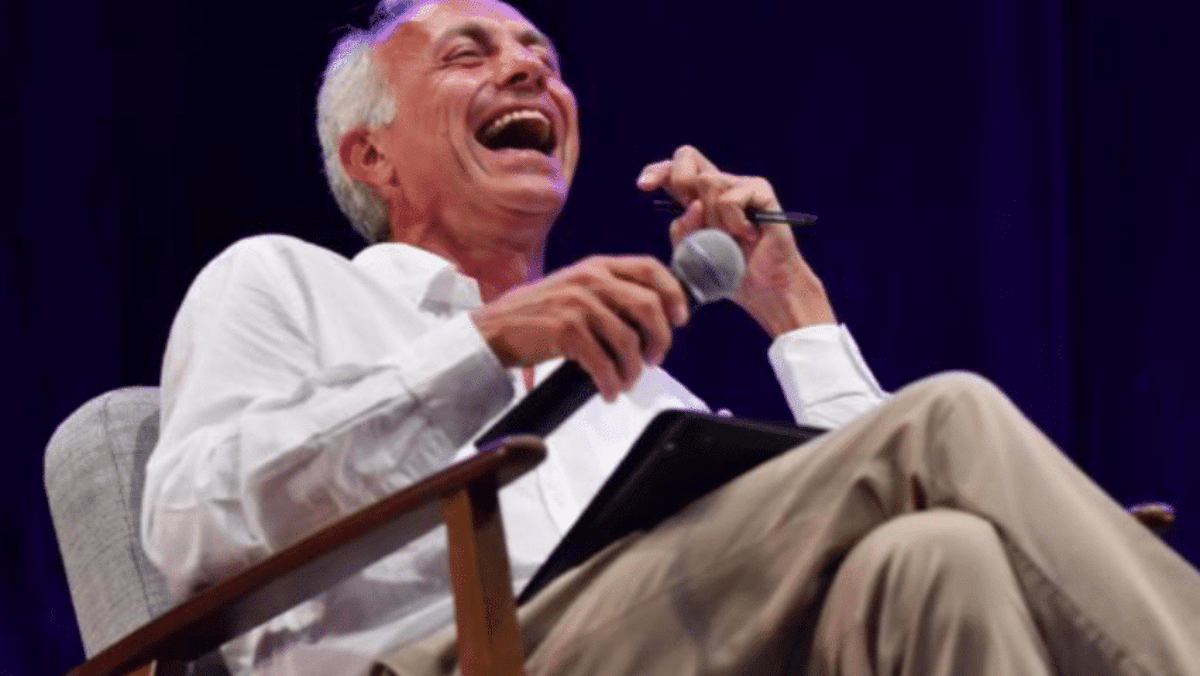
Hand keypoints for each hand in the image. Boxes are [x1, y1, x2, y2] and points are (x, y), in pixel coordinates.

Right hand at [471, 256, 688, 400]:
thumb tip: (650, 317)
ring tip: (626, 381)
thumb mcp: (573, 287)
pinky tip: (609, 391)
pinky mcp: (565, 331)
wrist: (492, 330)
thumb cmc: (534, 314)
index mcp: (596, 266)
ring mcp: (577, 304)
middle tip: (654, 358)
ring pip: (628, 340)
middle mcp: (590, 279)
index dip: (673, 293)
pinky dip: (611, 382)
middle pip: (648, 306)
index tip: (680, 318)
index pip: (649, 268)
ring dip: (633, 369)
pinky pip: (603, 362)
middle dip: (660, 338)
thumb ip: (607, 292)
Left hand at [636, 145, 836, 336]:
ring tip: (730, 237)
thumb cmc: (730, 273)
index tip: (642, 187)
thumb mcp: (693, 256)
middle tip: (691, 210)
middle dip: (679, 180)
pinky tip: (748, 235)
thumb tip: (690, 206)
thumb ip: (682, 232)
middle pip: (686, 155)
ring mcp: (742, 185)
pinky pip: (732, 198)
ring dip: (712, 217)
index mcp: (697, 198)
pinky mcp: (761, 191)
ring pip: (708, 182)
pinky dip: (734, 222)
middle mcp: (719, 185)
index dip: (656, 171)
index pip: (672, 169)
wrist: (764, 290)